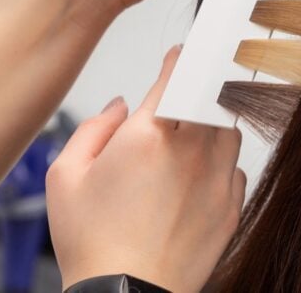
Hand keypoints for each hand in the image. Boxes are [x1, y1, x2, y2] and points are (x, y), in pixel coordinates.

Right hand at [46, 46, 245, 291]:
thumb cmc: (94, 244)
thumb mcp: (65, 177)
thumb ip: (93, 128)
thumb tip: (120, 108)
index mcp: (148, 134)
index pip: (178, 73)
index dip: (181, 59)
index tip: (181, 57)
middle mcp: (190, 150)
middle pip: (211, 95)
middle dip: (199, 90)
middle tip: (183, 99)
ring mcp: (216, 177)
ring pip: (228, 128)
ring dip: (212, 124)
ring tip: (186, 142)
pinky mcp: (231, 206)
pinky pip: (235, 168)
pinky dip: (220, 164)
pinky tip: (196, 178)